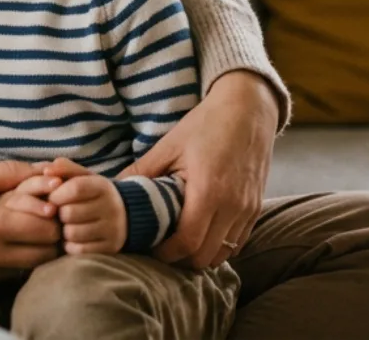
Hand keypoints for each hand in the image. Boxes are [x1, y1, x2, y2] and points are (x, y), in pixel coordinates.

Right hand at [0, 160, 62, 283]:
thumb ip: (4, 172)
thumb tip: (41, 170)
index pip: (46, 227)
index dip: (54, 213)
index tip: (49, 200)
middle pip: (47, 251)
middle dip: (52, 232)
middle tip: (45, 214)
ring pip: (35, 265)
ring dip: (39, 248)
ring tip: (29, 227)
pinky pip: (15, 272)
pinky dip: (22, 258)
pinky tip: (11, 240)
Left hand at [36, 158, 125, 255]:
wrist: (124, 215)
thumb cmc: (93, 194)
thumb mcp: (84, 177)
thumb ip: (65, 169)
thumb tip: (47, 170)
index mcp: (103, 187)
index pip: (75, 188)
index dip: (57, 194)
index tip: (52, 197)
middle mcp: (111, 208)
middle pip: (70, 213)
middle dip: (58, 213)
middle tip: (59, 213)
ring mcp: (112, 230)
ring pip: (72, 233)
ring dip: (63, 231)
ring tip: (65, 225)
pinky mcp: (110, 248)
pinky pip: (79, 250)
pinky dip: (70, 245)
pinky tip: (73, 238)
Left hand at [124, 71, 277, 268]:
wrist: (248, 110)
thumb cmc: (206, 125)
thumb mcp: (169, 145)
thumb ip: (142, 171)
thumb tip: (112, 188)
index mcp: (208, 191)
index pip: (188, 243)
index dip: (166, 253)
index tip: (151, 247)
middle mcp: (232, 205)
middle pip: (205, 256)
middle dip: (181, 259)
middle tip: (163, 246)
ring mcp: (248, 209)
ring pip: (223, 253)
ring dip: (202, 254)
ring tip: (182, 241)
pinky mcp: (256, 208)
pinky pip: (238, 242)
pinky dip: (220, 245)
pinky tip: (203, 231)